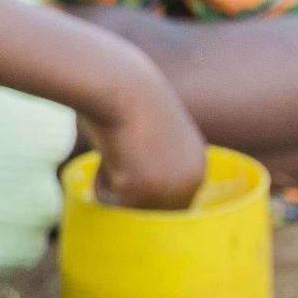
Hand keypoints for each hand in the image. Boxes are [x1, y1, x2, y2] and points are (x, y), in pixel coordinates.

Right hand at [82, 67, 208, 209]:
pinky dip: (100, 183)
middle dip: (129, 195)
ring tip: (114, 152)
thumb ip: (155, 159)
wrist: (118, 84)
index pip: (174, 201)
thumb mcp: (152, 130)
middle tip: (117, 160)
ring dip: (114, 189)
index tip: (127, 173)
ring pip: (129, 210)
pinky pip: (110, 203)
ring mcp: (168, 189)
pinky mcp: (140, 193)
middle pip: (153, 213)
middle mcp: (190, 182)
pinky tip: (108, 153)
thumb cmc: (126, 98)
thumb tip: (135, 187)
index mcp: (197, 166)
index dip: (145, 191)